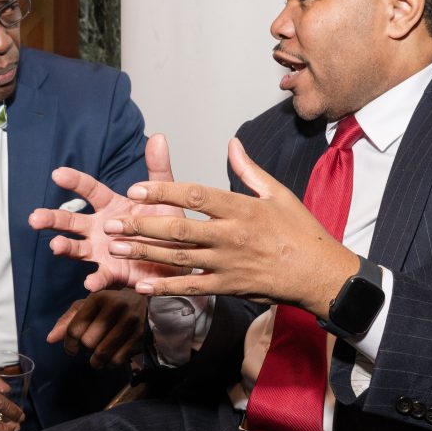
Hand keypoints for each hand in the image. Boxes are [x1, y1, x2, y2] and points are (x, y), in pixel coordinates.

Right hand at [28, 133, 184, 290]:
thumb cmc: (166, 224)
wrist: (179, 259)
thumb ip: (158, 169)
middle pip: (71, 221)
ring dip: (65, 247)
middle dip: (52, 219)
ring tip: (55, 246)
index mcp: (111, 206)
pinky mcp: (113, 272)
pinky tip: (90, 282)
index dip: (74, 181)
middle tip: (35, 218)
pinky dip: (95, 279)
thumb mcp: (164, 195)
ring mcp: (102, 251)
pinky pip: (101, 276)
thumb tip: (159, 137)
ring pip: (77, 248)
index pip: (89, 190)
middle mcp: (99, 228)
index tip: (58, 173)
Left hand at [47, 290, 147, 367]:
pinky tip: (110, 358)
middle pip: (88, 342)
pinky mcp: (140, 336)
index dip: (69, 343)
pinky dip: (110, 364)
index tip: (71, 348)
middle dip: (85, 348)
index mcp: (99, 298)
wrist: (141, 302)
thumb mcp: (87, 307)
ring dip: (95, 361)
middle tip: (90, 346)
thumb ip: (67, 321)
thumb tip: (50, 339)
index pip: (75, 328)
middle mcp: (116, 306)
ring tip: (96, 358)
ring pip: (102, 353)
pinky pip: (117, 360)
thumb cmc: (107, 305)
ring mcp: (130, 321)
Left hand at [104, 138, 357, 317]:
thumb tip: (231, 144)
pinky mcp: (228, 287)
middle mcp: (231, 236)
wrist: (319, 273)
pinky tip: (141, 285)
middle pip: (178, 228)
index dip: (163, 191)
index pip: (195, 195)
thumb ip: (249, 170)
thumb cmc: (300, 231)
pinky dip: (165, 287)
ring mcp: (228, 264)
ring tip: (115, 246)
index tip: (136, 189)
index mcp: (242, 208)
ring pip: (178, 257)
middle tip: (112, 221)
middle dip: (141, 224)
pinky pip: (192, 287)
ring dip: (144, 252)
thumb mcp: (278, 193)